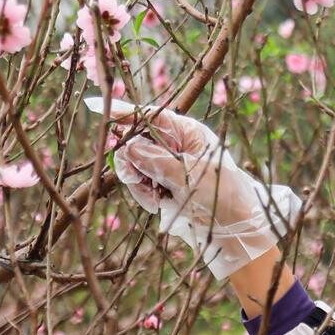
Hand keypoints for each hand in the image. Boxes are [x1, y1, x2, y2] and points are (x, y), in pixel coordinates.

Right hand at [108, 108, 300, 280]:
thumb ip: (157, 160)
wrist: (235, 227)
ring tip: (155, 198)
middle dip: (130, 159)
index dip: (125, 113)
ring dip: (138, 182)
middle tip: (133, 177)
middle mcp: (175, 145)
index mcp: (187, 132)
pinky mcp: (164, 183)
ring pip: (134, 164)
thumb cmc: (221, 194)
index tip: (99, 107)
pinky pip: (140, 183)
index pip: (151, 116)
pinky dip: (143, 194)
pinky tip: (157, 204)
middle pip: (136, 140)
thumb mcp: (189, 175)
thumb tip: (128, 147)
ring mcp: (168, 164)